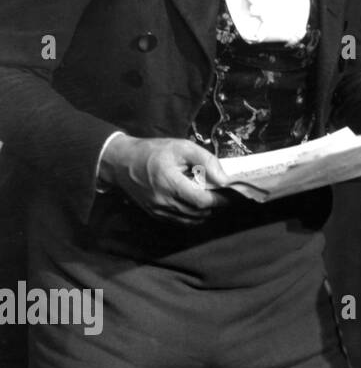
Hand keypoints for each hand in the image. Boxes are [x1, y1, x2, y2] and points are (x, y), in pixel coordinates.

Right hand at [100, 135, 230, 224]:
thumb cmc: (153, 152)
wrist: (122, 162)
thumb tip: (224, 178)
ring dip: (205, 211)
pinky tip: (195, 201)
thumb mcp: (182, 147)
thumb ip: (207, 161)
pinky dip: (193, 214)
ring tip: (208, 195)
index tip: (231, 193)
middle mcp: (162, 200)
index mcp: (169, 182)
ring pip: (191, 219)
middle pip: (199, 212)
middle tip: (222, 193)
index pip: (201, 201)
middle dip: (214, 204)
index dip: (220, 200)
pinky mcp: (155, 214)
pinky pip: (181, 220)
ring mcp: (158, 210)